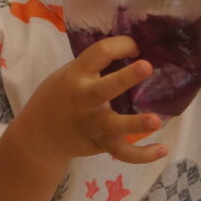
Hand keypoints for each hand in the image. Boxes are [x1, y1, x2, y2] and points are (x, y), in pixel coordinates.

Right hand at [14, 36, 167, 164]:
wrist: (38, 134)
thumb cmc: (58, 97)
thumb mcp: (66, 75)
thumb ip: (91, 68)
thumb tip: (129, 55)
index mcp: (75, 76)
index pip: (98, 53)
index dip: (120, 45)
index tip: (135, 46)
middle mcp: (83, 99)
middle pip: (104, 88)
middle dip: (126, 78)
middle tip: (147, 66)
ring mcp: (92, 124)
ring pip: (114, 125)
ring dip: (135, 124)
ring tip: (157, 121)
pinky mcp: (100, 143)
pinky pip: (122, 152)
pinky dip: (142, 155)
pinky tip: (162, 150)